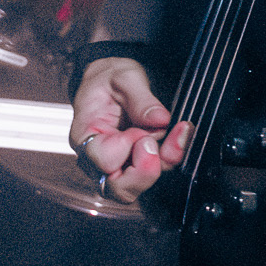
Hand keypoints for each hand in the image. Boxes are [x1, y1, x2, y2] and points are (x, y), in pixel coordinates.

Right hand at [69, 57, 192, 205]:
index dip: (127, 148)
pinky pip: (153, 171)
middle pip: (119, 189)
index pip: (105, 161)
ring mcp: (117, 165)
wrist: (109, 79)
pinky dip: (171, 156)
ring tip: (178, 133)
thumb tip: (160, 119)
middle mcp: (97, 160)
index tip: (138, 129)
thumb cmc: (108, 79)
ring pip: (139, 186)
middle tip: (156, 142)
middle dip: (146, 171)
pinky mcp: (135, 163)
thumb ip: (140, 98)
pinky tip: (180, 134)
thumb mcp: (123, 76)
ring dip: (164, 162)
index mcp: (85, 136)